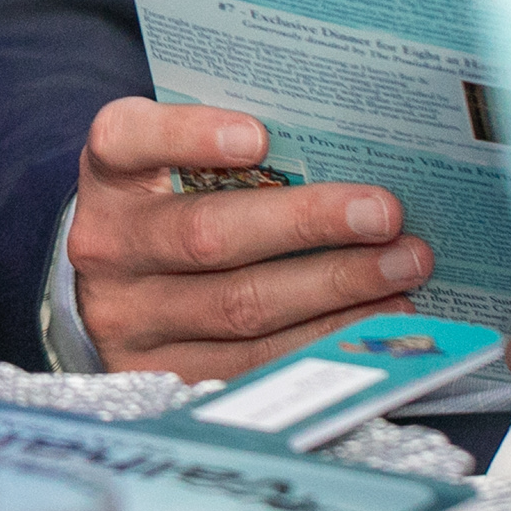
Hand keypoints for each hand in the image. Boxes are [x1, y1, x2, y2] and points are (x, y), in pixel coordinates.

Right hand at [68, 97, 432, 376]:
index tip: (259, 136)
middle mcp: (110, 247)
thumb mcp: (182, 166)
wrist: (122, 289)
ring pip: (240, 306)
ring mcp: (131, 320)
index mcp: (112, 176)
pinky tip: (375, 317)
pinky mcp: (164, 375)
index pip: (129, 141)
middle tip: (383, 213)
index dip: (190, 136)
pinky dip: (323, 339)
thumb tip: (350, 141)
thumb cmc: (176, 205)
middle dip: (307, 224)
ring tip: (401, 267)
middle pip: (209, 235)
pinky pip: (253, 363)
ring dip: (334, 287)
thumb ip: (238, 152)